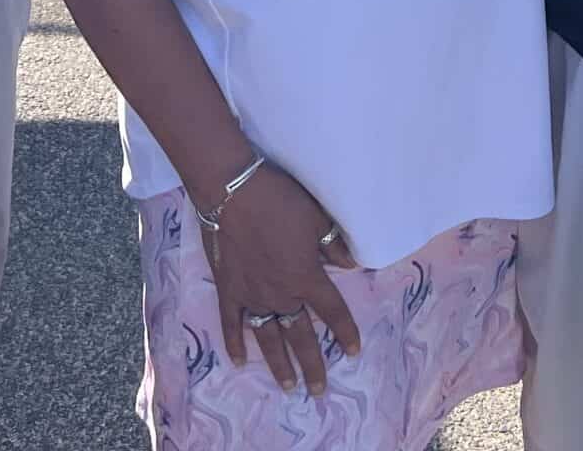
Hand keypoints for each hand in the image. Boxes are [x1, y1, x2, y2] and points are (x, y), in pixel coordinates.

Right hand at [204, 166, 360, 395]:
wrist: (231, 192)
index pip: (333, 312)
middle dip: (312, 365)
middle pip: (301, 336)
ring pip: (269, 338)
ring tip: (288, 386)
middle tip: (319, 391)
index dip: (345, 332)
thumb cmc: (278, 200)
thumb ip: (333, 245)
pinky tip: (240, 362)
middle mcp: (281, 294)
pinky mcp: (228, 289)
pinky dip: (235, 343)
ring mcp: (252, 295)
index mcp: (306, 278)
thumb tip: (351, 265)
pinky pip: (232, 324)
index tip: (353, 351)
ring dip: (279, 364)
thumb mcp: (316, 218)